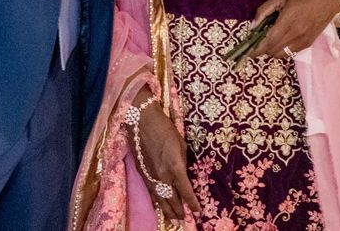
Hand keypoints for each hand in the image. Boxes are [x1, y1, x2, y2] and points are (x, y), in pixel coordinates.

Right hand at [129, 92, 200, 220]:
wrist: (142, 119)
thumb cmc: (165, 128)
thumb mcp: (181, 144)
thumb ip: (183, 162)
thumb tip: (184, 173)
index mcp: (175, 167)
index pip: (185, 191)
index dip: (192, 203)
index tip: (198, 212)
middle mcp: (162, 175)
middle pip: (172, 199)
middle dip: (179, 211)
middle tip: (184, 220)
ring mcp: (150, 175)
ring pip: (159, 199)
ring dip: (167, 210)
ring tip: (173, 220)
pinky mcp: (141, 172)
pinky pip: (150, 192)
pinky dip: (156, 201)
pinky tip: (159, 206)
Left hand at [250, 0, 339, 57]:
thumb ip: (264, 10)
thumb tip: (253, 25)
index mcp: (288, 20)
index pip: (269, 40)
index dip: (256, 48)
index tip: (247, 51)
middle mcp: (296, 33)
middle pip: (273, 50)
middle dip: (261, 50)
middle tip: (255, 44)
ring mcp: (304, 40)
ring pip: (282, 54)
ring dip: (271, 51)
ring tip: (267, 42)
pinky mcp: (309, 43)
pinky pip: (291, 53)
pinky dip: (282, 50)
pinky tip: (280, 41)